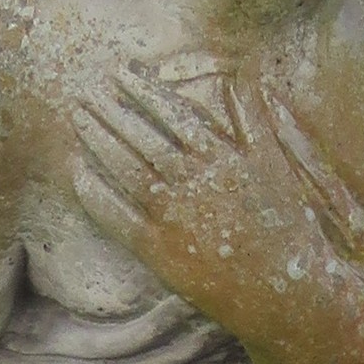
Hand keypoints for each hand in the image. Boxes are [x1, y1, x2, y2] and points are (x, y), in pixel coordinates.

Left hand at [72, 56, 336, 332]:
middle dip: (110, 111)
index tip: (119, 72)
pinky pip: (118, 217)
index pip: (172, 112)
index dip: (142, 89)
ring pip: (126, 169)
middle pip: (141, 137)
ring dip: (98, 141)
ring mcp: (175, 217)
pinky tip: (77, 173)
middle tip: (84, 93)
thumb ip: (253, 116)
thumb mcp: (275, 162)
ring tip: (78, 120)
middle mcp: (193, 182)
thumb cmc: (285, 225)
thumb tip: (242, 73)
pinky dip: (95, 194)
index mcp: (221, 156)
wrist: (284, 291)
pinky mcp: (161, 251)